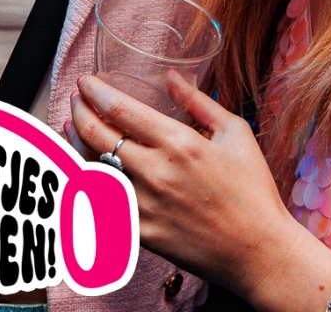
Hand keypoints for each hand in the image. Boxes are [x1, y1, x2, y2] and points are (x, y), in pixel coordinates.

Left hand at [69, 73, 294, 296]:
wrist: (259, 252)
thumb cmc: (253, 191)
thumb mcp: (235, 134)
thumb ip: (199, 102)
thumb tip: (170, 78)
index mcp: (179, 143)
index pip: (120, 109)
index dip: (95, 92)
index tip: (85, 82)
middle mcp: (156, 172)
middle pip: (96, 134)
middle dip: (78, 111)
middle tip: (76, 101)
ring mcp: (145, 205)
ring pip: (91, 168)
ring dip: (75, 144)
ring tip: (71, 129)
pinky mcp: (141, 233)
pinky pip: (101, 203)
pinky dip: (87, 183)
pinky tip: (82, 170)